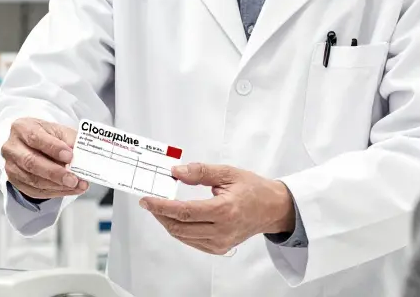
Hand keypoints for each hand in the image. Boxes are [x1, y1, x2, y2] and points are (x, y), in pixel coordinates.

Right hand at [0, 118, 89, 199]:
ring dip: (57, 185)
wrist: (32, 144)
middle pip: (31, 162)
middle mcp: (12, 147)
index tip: (70, 156)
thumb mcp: (58, 130)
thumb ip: (70, 140)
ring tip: (77, 185)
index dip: (53, 148)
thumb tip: (82, 154)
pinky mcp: (15, 181)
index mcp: (21, 128)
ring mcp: (11, 166)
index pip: (35, 138)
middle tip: (73, 179)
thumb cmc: (46, 136)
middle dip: (55, 173)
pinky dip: (55, 192)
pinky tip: (68, 189)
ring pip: (33, 180)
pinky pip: (35, 190)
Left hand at [140, 163, 294, 255]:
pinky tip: (176, 218)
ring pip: (182, 236)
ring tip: (160, 208)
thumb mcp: (228, 173)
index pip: (184, 211)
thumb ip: (200, 172)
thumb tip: (176, 172)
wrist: (272, 209)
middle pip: (179, 227)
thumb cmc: (253, 189)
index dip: (161, 206)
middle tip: (150, 202)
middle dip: (160, 214)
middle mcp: (222, 231)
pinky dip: (179, 230)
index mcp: (224, 210)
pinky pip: (191, 241)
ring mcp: (220, 243)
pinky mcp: (219, 248)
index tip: (147, 200)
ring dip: (167, 222)